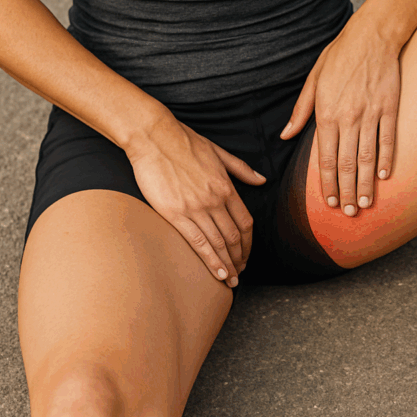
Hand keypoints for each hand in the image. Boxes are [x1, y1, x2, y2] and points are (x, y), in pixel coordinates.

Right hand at [127, 117, 265, 287]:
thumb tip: (262, 180)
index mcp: (226, 186)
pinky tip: (216, 273)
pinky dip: (210, 260)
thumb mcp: (218, 152)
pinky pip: (197, 242)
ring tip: (231, 280)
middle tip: (240, 272)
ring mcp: (195, 208)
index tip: (247, 254)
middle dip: (239, 258)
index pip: (245, 222)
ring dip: (227, 265)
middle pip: (234, 237)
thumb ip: (241, 169)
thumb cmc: (184, 141)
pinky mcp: (175, 213)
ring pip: (218, 243)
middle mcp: (214, 199)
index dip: (248, 243)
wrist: (154, 137)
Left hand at [280, 15, 401, 215]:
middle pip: (346, 163)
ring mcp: (371, 113)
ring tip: (365, 204)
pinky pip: (388, 139)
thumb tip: (285, 134)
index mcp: (326, 112)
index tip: (327, 202)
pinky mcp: (390, 107)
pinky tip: (384, 177)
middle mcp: (348, 117)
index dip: (326, 183)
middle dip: (346, 191)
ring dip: (366, 183)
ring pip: (367, 157)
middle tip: (347, 213)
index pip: (325, 157)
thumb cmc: (340, 56)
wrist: (372, 35)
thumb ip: (301, 110)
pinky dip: (386, 160)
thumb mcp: (314, 79)